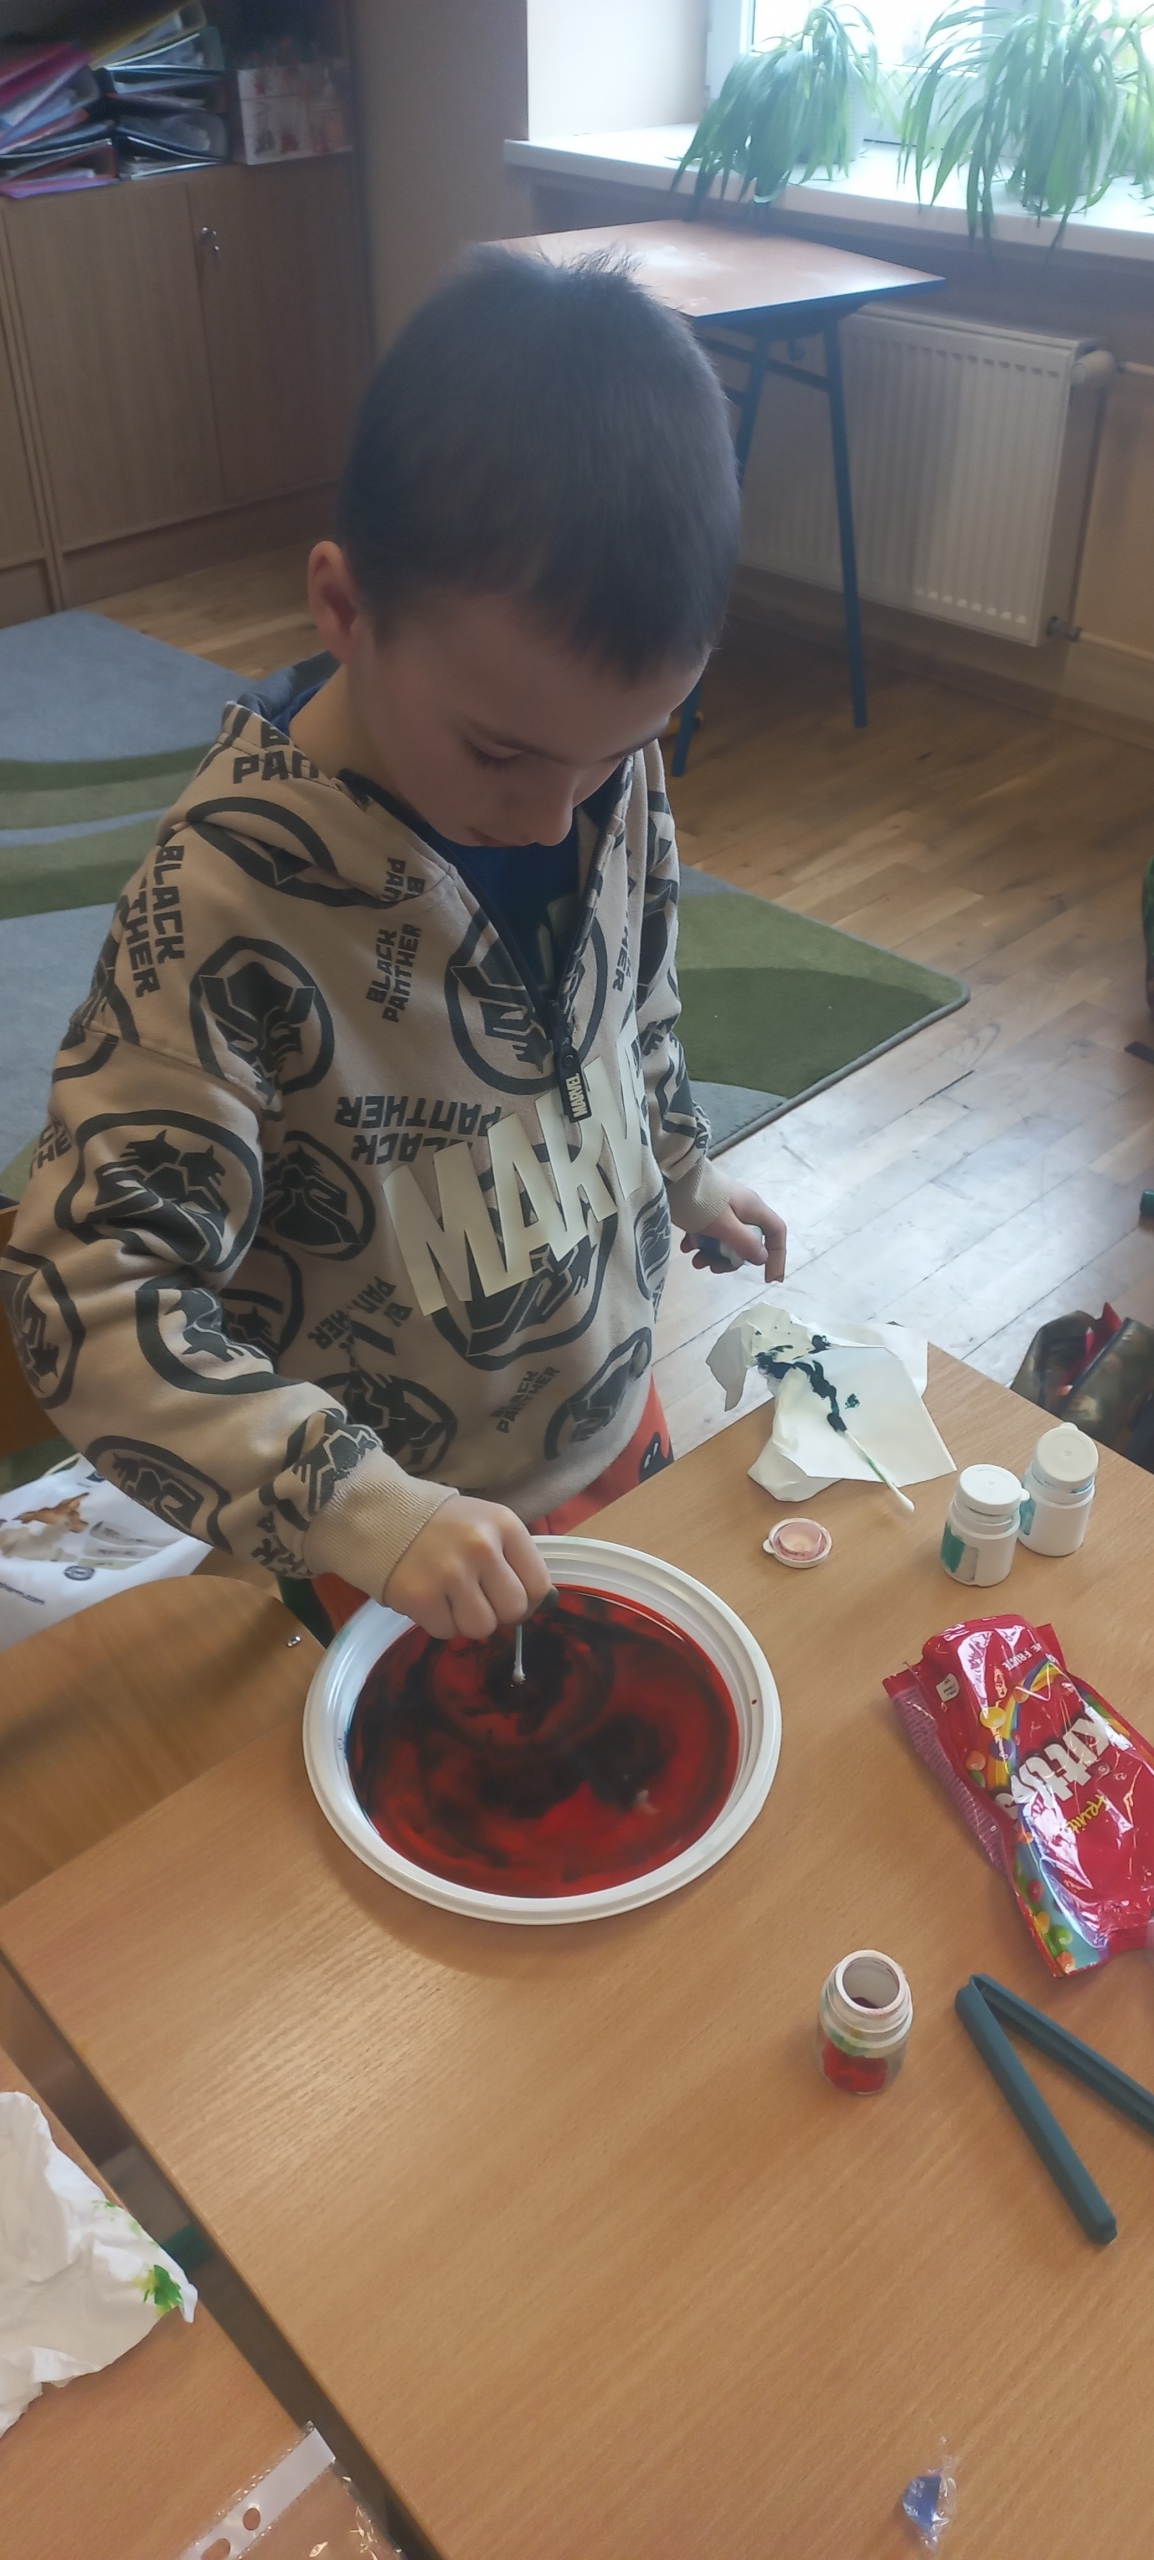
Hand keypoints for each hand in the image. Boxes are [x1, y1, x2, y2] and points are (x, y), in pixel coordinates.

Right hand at [384, 1494, 551, 1640]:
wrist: (377, 1515)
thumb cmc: (439, 1524)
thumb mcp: (485, 1524)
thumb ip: (513, 1559)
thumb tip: (541, 1604)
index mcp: (505, 1525)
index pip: (538, 1585)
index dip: (525, 1600)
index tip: (505, 1596)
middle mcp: (482, 1547)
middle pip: (513, 1610)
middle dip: (495, 1611)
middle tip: (474, 1597)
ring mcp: (450, 1573)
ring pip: (481, 1628)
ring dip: (466, 1620)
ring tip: (448, 1597)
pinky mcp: (420, 1597)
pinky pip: (446, 1632)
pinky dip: (437, 1622)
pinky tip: (427, 1598)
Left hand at [680, 1183, 786, 1279]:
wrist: (671, 1175)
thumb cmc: (700, 1201)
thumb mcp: (724, 1226)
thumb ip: (744, 1243)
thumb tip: (762, 1258)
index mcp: (753, 1208)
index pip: (776, 1233)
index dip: (776, 1257)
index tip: (769, 1279)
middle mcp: (742, 1208)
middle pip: (747, 1242)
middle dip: (730, 1260)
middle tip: (712, 1268)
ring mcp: (724, 1208)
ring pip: (726, 1239)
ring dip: (712, 1254)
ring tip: (694, 1261)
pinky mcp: (706, 1208)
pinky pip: (709, 1231)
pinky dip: (700, 1242)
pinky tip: (686, 1247)